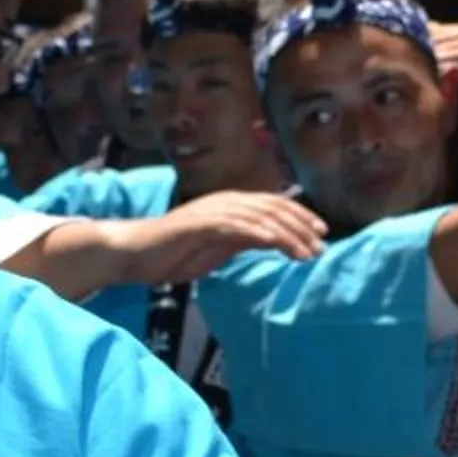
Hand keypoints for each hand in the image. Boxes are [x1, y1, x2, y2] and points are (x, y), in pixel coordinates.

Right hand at [112, 192, 327, 283]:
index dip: (301, 217)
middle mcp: (226, 202)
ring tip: (306, 252)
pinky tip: (275, 243)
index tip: (322, 233)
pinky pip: (234, 227)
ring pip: (259, 218)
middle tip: (321, 247)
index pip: (275, 206)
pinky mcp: (198, 225)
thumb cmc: (176, 252)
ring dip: (286, 235)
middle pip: (273, 209)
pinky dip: (257, 233)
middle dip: (301, 227)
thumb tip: (276, 241)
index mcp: (233, 205)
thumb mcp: (220, 247)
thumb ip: (246, 240)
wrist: (135, 253)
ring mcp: (212, 211)